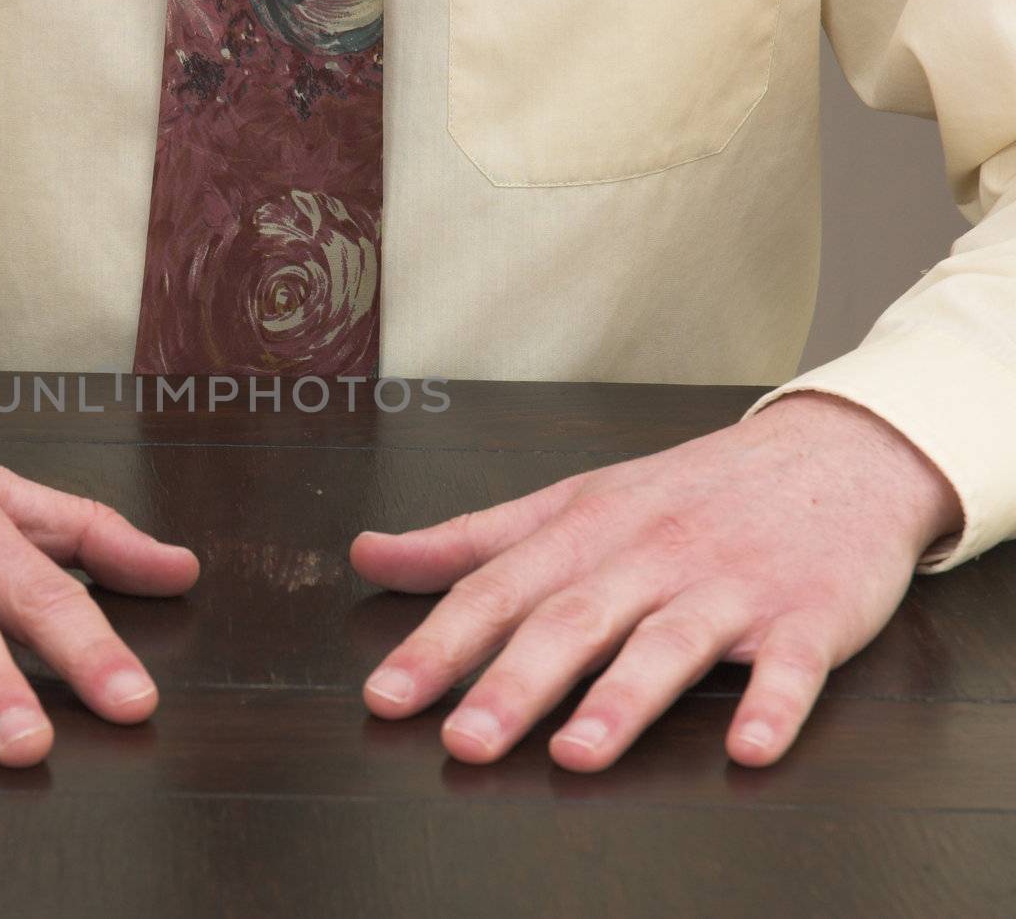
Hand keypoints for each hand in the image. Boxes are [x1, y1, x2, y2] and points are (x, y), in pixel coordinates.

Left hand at [353, 391, 960, 770]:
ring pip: (669, 642)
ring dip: (623, 698)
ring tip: (577, 751)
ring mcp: (731, 585)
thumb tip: (369, 555)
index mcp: (584, 530)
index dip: (439, 644)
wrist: (835, 453)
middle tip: (464, 741)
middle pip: (573, 620)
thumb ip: (469, 541)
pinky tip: (749, 748)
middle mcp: (650, 556)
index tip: (387, 696)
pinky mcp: (809, 614)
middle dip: (515, 682)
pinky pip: (793, 664)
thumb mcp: (571, 502)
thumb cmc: (686, 491)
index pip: (498, 589)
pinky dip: (774, 705)